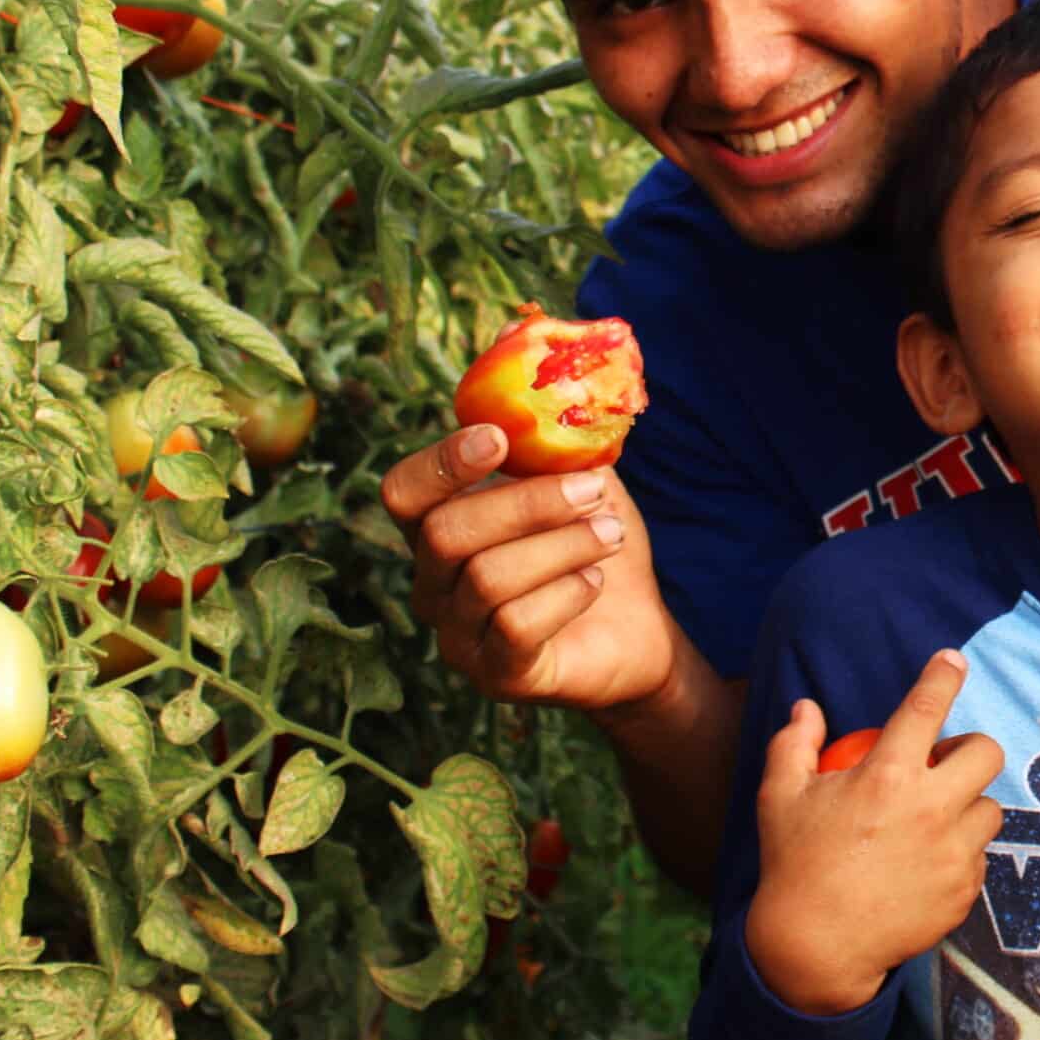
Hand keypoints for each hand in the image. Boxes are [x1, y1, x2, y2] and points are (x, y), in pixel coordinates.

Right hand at [388, 425, 674, 711]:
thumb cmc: (595, 542)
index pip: (403, 492)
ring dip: (563, 545)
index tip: (497, 439)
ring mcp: (459, 636)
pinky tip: (595, 581)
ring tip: (611, 533)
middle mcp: (433, 584)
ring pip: (487, 579)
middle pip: (446, 534)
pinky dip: (566, 593)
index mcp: (439, 527)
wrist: (637, 626)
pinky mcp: (497, 675)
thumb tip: (535, 364)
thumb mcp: (582, 477)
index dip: (440, 463)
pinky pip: (517, 627)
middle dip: (527, 503)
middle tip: (591, 490)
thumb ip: (557, 435)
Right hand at [743, 651, 1004, 1015]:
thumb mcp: (780, 797)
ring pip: (990, 809)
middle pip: (985, 753)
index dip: (943, 676)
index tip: (953, 661)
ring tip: (934, 819)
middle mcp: (930, 809)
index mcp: (887, 777)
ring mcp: (952, 853)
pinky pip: (978, 858)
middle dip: (970, 749)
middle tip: (941, 765)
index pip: (925, 708)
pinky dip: (960, 853)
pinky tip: (927, 863)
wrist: (815, 949)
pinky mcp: (963, 891)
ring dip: (967, 806)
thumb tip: (806, 707)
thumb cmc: (794, 866)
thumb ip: (794, 744)